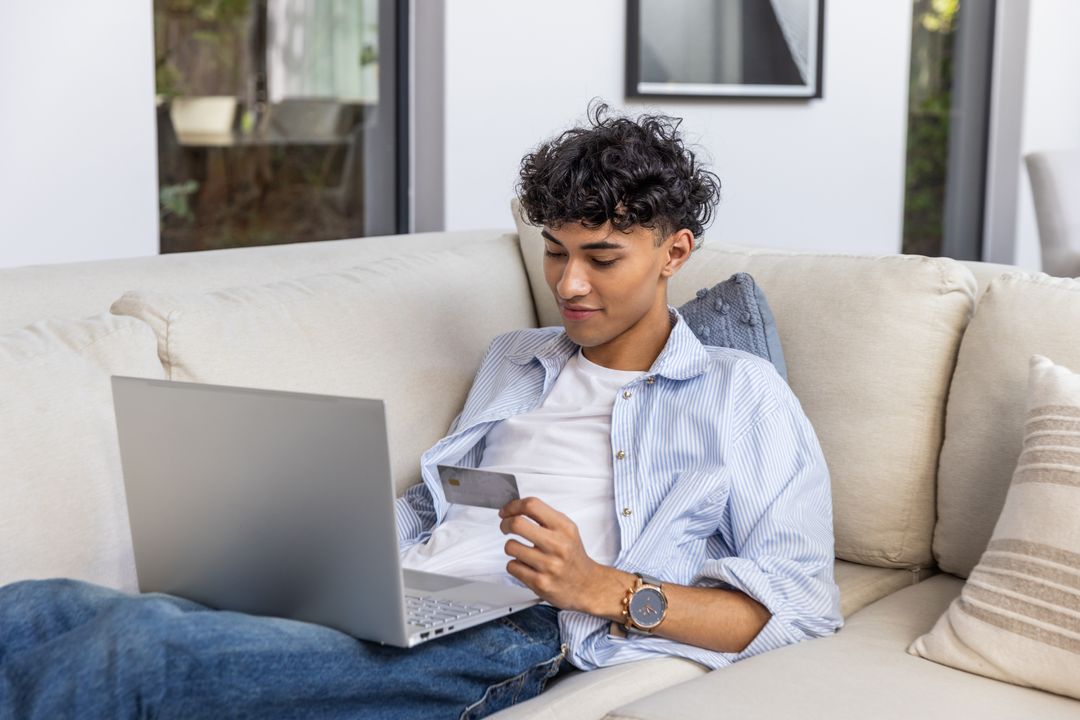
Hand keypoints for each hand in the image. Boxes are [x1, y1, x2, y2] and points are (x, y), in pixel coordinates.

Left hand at [499, 497, 623, 612]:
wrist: (587, 585)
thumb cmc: (572, 556)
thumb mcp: (567, 530)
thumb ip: (545, 517)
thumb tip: (516, 508)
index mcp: (564, 527)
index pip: (532, 506)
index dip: (513, 506)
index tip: (506, 512)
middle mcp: (557, 544)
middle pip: (517, 524)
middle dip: (505, 524)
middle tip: (505, 527)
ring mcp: (548, 565)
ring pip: (510, 546)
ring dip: (511, 547)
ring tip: (521, 550)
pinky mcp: (540, 582)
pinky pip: (512, 566)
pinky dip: (515, 565)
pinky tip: (525, 565)